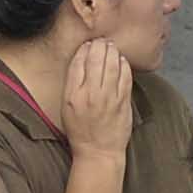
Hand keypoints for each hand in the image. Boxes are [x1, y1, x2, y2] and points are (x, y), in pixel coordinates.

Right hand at [57, 35, 136, 157]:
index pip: (78, 63)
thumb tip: (81, 62)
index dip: (84, 49)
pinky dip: (123, 65)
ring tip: (111, 46)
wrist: (98, 151)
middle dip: (99, 46)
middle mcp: (91, 94)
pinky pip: (125, 77)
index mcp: (73, 94)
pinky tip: (121, 60)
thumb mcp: (66, 107)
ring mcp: (109, 98)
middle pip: (96, 60)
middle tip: (101, 40)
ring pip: (112, 65)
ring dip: (112, 52)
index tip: (87, 44)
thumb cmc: (80, 130)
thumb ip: (72, 85)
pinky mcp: (123, 102)